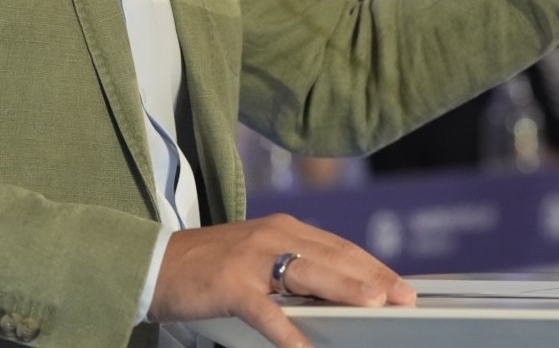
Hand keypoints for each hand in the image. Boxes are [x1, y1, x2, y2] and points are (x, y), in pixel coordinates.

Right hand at [147, 213, 415, 347]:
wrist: (153, 263)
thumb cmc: (208, 268)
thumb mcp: (258, 260)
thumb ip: (294, 272)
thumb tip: (337, 297)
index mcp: (283, 229)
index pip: (340, 248)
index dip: (373, 267)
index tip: (402, 286)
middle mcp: (273, 236)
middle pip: (333, 257)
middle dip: (372, 278)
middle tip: (405, 297)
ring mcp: (251, 258)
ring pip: (308, 274)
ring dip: (343, 289)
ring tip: (374, 306)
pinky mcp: (230, 284)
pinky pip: (265, 311)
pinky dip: (287, 330)